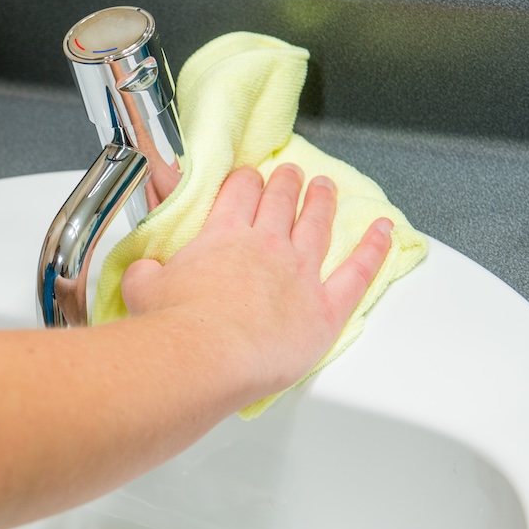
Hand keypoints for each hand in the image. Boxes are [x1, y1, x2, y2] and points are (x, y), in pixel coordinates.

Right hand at [120, 164, 392, 400]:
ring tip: (326, 189)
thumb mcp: (143, 287)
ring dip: (322, 202)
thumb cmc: (173, 327)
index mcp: (223, 236)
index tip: (248, 178)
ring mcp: (299, 272)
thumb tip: (145, 271)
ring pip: (317, 225)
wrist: (205, 355)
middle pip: (280, 201)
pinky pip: (358, 271)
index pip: (239, 194)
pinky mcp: (325, 307)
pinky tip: (385, 231)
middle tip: (291, 173)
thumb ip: (147, 271)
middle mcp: (266, 245)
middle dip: (286, 183)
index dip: (245, 181)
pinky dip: (374, 248)